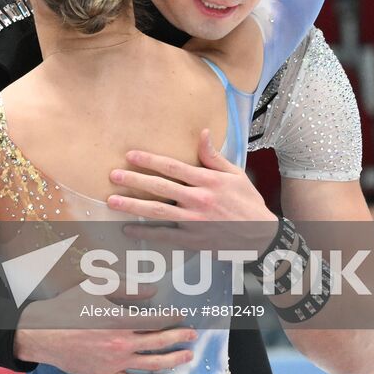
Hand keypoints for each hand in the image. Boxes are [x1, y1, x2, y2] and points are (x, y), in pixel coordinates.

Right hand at [15, 286, 194, 373]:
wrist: (43, 334)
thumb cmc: (67, 308)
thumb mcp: (94, 288)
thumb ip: (125, 288)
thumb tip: (151, 290)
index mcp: (118, 319)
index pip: (156, 319)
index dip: (172, 318)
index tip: (182, 316)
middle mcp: (120, 342)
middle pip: (159, 341)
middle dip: (179, 337)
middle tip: (192, 335)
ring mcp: (114, 362)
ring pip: (152, 364)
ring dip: (173, 359)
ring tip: (187, 356)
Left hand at [110, 129, 276, 253]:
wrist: (262, 235)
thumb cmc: (247, 202)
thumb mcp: (235, 174)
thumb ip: (214, 156)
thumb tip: (202, 132)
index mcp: (208, 181)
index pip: (173, 167)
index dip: (150, 160)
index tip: (130, 155)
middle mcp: (199, 200)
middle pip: (160, 188)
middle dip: (134, 180)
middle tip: (113, 175)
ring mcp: (195, 221)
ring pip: (158, 212)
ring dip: (133, 206)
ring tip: (112, 202)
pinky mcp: (194, 240)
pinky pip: (165, 236)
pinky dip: (145, 233)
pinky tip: (128, 230)